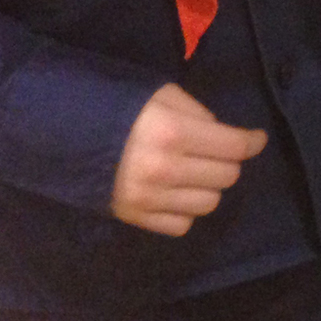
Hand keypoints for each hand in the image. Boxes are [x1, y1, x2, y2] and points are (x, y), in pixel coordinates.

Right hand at [111, 83, 266, 236]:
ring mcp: (150, 198)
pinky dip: (186, 210)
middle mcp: (166, 169)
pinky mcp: (135, 218)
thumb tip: (222, 133)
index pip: (233, 147)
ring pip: (209, 203)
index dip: (252, 142)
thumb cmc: (118, 108)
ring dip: (209, 187)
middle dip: (229, 161)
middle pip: (226, 176)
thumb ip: (197, 113)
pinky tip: (177, 193)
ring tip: (196, 172)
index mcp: (174, 132)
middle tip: (218, 151)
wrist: (63, 136)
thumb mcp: (161, 95)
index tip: (257, 139)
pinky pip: (182, 225)